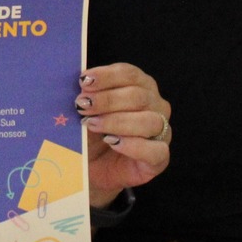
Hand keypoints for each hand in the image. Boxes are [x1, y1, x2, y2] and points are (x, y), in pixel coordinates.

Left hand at [75, 62, 170, 205]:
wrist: (92, 167)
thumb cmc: (91, 134)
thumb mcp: (85, 112)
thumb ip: (86, 97)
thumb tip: (80, 85)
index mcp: (140, 86)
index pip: (129, 74)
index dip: (107, 76)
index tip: (84, 81)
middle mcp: (156, 106)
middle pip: (138, 96)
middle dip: (107, 100)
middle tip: (82, 105)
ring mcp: (161, 132)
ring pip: (149, 121)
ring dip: (117, 121)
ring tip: (92, 125)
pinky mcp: (160, 159)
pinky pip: (154, 150)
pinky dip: (133, 145)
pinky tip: (112, 142)